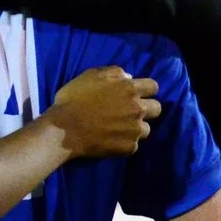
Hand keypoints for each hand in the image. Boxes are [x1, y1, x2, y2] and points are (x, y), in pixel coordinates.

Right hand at [43, 65, 159, 157]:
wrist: (63, 130)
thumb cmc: (73, 100)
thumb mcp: (90, 75)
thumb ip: (114, 73)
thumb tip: (129, 78)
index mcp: (130, 89)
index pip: (153, 86)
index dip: (145, 90)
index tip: (136, 94)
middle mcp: (138, 109)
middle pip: (157, 108)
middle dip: (146, 110)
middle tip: (129, 113)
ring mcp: (135, 130)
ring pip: (146, 129)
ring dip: (135, 128)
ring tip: (118, 130)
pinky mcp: (129, 147)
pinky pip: (133, 145)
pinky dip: (123, 143)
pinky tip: (110, 141)